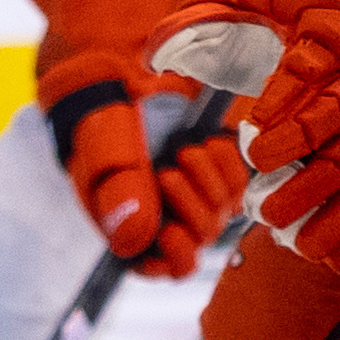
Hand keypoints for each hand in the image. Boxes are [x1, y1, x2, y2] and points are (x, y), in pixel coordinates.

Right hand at [37, 50, 247, 276]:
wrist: (119, 72)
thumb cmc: (100, 114)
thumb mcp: (100, 145)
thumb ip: (116, 189)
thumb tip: (135, 238)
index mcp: (129, 223)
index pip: (164, 267)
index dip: (174, 257)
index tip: (171, 231)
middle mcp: (166, 212)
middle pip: (201, 239)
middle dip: (192, 207)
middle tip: (169, 170)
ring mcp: (195, 189)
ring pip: (224, 210)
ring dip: (208, 181)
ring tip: (184, 151)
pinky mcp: (216, 164)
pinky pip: (240, 180)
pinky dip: (227, 162)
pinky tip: (206, 142)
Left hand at [151, 0, 339, 262]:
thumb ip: (206, 19)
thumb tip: (152, 58)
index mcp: (333, 35)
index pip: (311, 77)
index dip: (284, 113)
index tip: (251, 141)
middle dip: (301, 182)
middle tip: (259, 208)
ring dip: (332, 215)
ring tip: (294, 241)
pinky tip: (334, 258)